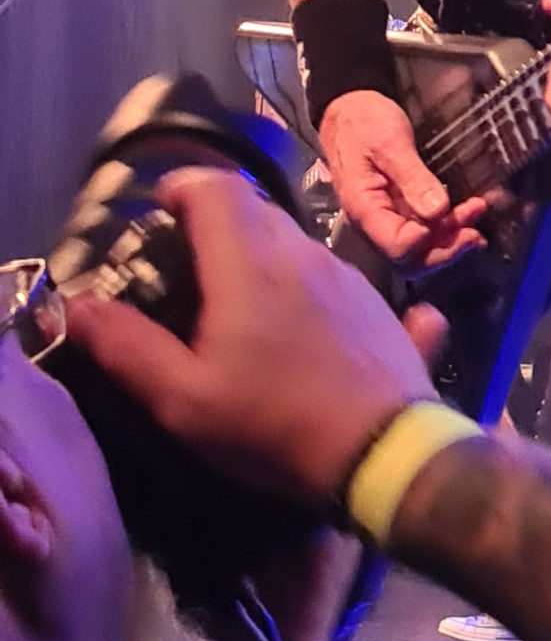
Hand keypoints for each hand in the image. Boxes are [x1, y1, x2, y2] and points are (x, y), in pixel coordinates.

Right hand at [64, 166, 440, 507]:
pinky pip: (339, 280)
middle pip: (255, 211)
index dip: (181, 188)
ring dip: (264, 258)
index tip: (159, 214)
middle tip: (189, 270)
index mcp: (249, 263)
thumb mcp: (184, 399)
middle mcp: (303, 253)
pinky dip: (311, 289)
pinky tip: (307, 329)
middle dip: (217, 225)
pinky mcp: (380, 308)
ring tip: (240, 307)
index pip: (215, 187)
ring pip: (297, 244)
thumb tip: (76, 307)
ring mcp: (349, 277)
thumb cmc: (273, 424)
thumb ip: (127, 348)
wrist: (384, 453)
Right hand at [320, 88, 487, 268]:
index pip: (396, 246)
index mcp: (364, 208)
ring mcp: (385, 218)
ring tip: (476, 213)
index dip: (428, 243)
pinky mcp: (397, 210)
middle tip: (474, 229)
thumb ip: (413, 177)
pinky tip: (466, 217)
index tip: (453, 219)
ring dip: (451, 238)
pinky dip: (446, 228)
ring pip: (419, 248)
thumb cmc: (363, 122)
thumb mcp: (390, 143)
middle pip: (410, 258)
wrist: (349, 109)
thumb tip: (438, 211)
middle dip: (446, 248)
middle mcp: (373, 223)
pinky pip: (422, 230)